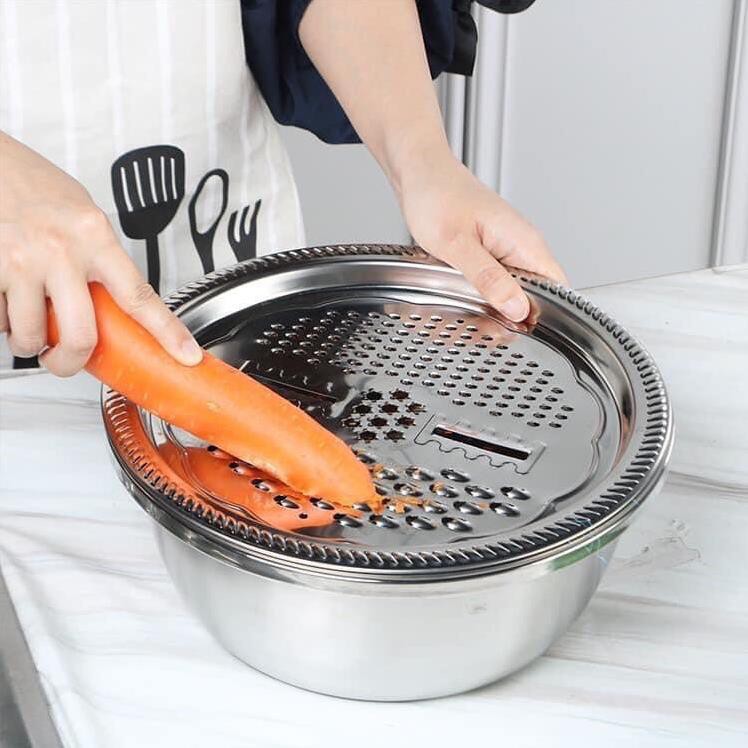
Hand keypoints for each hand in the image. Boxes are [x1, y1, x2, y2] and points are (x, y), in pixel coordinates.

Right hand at [0, 132, 201, 375]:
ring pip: (31, 336)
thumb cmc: (35, 187)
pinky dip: (2, 321)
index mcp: (94, 236)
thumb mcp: (84, 217)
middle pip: (81, 335)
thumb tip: (120, 305)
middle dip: (71, 361)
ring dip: (30, 341)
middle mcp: (60, 250)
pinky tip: (8, 299)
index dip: (167, 332)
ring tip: (29, 319)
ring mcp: (21, 262)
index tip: (187, 355)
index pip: (139, 295)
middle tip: (65, 360)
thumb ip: (102, 259)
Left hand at [398, 151, 567, 321]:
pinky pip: (495, 280)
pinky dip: (480, 292)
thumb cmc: (435, 196)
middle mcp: (521, 245)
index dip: (538, 316)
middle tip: (481, 325)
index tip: (510, 329)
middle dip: (510, 317)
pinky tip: (461, 295)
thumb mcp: (457, 246)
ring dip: (493, 306)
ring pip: (513, 290)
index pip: (556, 290)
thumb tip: (518, 308)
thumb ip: (489, 279)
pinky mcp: (490, 250)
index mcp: (524, 242)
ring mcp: (506, 248)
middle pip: (534, 296)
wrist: (417, 169)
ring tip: (467, 310)